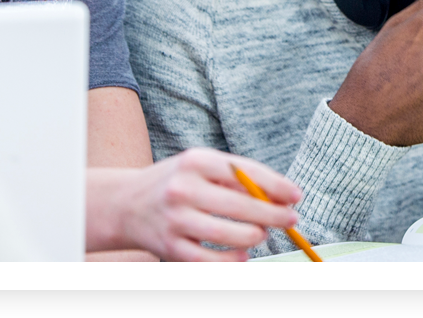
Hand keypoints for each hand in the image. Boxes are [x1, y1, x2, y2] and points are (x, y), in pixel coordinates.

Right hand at [88, 149, 302, 260]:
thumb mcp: (200, 166)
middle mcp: (183, 189)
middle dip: (273, 215)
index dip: (276, 186)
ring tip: (262, 234)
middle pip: (241, 205)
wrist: (125, 204)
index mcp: (195, 161)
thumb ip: (236, 176)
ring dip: (255, 237)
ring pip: (230, 235)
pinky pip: (211, 261)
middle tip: (290, 219)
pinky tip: (243, 253)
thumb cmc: (176, 182)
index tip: (296, 195)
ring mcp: (175, 220)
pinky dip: (233, 259)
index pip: (244, 172)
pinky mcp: (170, 248)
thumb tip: (279, 196)